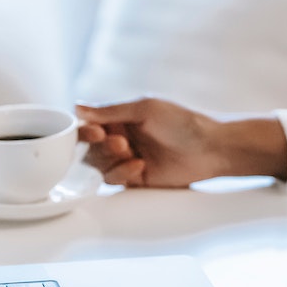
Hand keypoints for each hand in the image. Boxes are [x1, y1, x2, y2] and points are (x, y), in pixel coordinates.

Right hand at [77, 97, 232, 187]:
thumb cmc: (182, 123)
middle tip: (120, 142)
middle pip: (89, 146)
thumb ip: (110, 111)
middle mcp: (121, 137)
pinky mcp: (135, 177)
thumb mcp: (146, 109)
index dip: (84, 130)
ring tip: (129, 151)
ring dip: (109, 159)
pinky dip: (121, 172)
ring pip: (98, 164)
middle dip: (100, 146)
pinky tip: (139, 165)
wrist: (209, 149)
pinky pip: (113, 179)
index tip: (96, 131)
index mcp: (121, 118)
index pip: (89, 124)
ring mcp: (127, 158)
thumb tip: (77, 107)